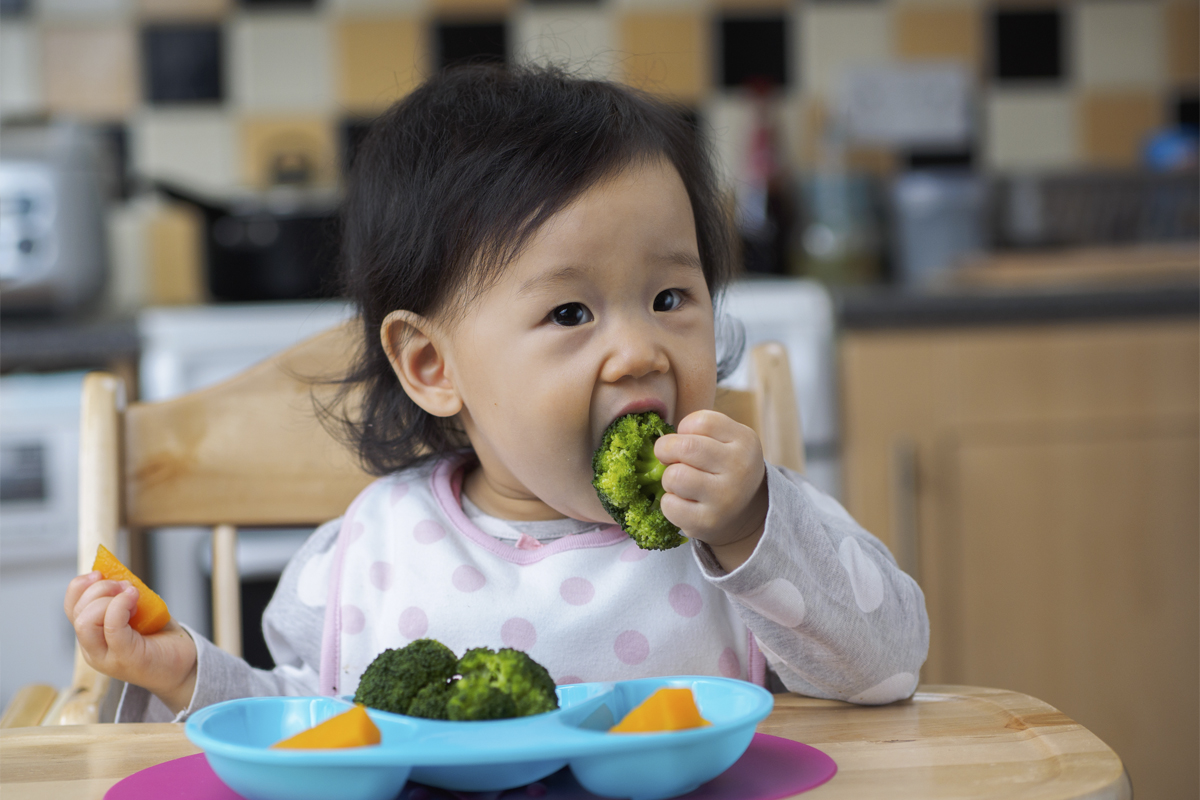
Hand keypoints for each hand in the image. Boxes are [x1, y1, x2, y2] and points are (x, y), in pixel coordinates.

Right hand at [64, 571, 197, 713]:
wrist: (184, 665)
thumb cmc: (161, 637)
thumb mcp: (138, 611)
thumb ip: (122, 597)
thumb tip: (115, 572)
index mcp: (93, 637)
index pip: (71, 609)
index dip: (79, 587)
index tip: (99, 572)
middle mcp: (94, 650)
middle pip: (76, 613)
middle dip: (99, 589)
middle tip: (125, 586)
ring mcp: (107, 657)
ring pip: (85, 622)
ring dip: (107, 598)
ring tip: (131, 594)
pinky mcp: (126, 658)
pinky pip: (112, 628)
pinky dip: (120, 606)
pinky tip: (134, 599)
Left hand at [655, 410, 767, 570]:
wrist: (744, 513)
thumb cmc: (724, 468)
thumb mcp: (727, 441)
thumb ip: (699, 432)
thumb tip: (661, 445)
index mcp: (745, 441)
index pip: (701, 422)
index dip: (685, 428)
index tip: (688, 439)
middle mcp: (740, 468)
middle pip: (685, 447)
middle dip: (666, 450)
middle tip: (670, 458)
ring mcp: (725, 498)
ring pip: (674, 476)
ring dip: (669, 478)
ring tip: (680, 483)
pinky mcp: (707, 522)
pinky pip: (669, 505)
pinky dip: (669, 502)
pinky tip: (684, 502)